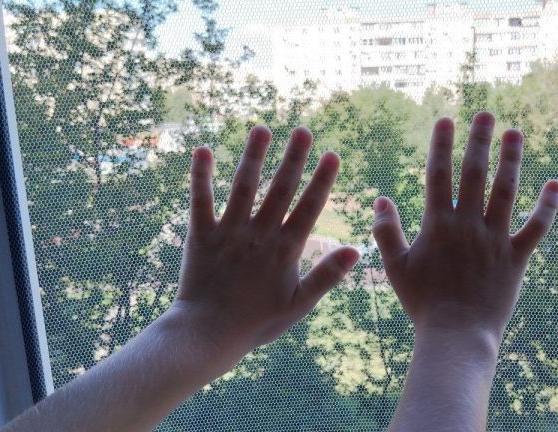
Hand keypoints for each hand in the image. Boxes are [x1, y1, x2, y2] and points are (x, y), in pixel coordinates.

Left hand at [172, 126, 358, 370]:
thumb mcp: (299, 305)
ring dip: (253, 156)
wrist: (208, 334)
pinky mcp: (201, 235)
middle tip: (303, 130)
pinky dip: (201, 176)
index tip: (332, 154)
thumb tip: (356, 250)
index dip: (321, 180)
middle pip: (280, 189)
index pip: (308, 208)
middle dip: (293, 158)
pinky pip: (200, 200)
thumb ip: (326, 276)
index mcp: (284, 250)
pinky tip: (203, 150)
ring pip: (243, 187)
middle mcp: (258, 234)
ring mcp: (229, 232)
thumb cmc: (257, 322)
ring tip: (262, 129)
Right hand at [372, 112, 557, 345]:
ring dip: (511, 159)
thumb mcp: (396, 267)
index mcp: (438, 225)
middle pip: (475, 174)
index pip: (439, 175)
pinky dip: (547, 206)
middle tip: (486, 114)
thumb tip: (381, 199)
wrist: (457, 335)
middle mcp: (468, 225)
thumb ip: (386, 232)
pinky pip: (536, 228)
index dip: (442, 146)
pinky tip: (556, 184)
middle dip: (479, 141)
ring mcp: (495, 240)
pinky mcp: (517, 257)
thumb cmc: (423, 303)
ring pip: (506, 191)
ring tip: (515, 133)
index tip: (446, 120)